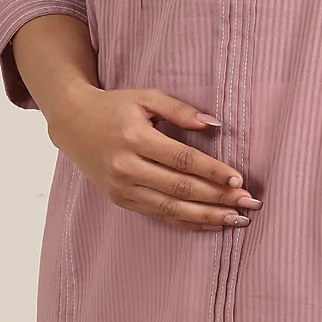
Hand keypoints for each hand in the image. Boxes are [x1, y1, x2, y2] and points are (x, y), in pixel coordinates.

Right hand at [47, 81, 258, 229]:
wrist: (73, 124)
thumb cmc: (114, 107)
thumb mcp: (146, 97)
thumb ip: (180, 109)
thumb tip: (214, 125)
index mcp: (135, 139)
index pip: (182, 160)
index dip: (212, 171)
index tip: (239, 179)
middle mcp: (127, 168)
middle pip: (181, 188)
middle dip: (218, 198)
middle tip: (249, 203)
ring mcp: (123, 189)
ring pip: (172, 208)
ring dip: (207, 216)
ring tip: (236, 220)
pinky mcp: (121, 201)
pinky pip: (159, 216)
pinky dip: (187, 222)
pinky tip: (210, 224)